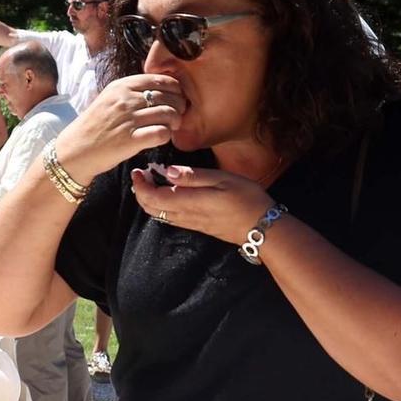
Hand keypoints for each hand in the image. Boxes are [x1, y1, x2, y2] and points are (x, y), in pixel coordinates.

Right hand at [53, 75, 181, 180]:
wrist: (74, 150)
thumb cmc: (94, 126)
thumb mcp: (109, 98)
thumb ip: (131, 91)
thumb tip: (160, 88)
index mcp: (121, 86)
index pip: (160, 79)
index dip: (175, 88)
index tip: (176, 97)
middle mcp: (125, 100)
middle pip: (168, 96)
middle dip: (179, 105)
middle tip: (178, 114)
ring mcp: (128, 120)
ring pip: (168, 114)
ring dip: (175, 121)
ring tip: (171, 126)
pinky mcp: (130, 140)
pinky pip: (161, 133)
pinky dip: (166, 135)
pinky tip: (161, 137)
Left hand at [129, 163, 269, 245]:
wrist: (261, 228)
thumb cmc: (247, 200)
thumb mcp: (222, 180)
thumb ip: (193, 176)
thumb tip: (168, 171)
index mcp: (190, 202)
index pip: (154, 197)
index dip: (141, 185)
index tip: (138, 171)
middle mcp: (186, 215)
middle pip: (151, 208)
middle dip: (141, 192)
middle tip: (142, 175)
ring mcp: (191, 223)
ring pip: (159, 214)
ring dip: (150, 199)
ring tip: (153, 181)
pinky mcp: (197, 226)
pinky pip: (171, 218)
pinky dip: (161, 206)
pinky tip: (169, 193)